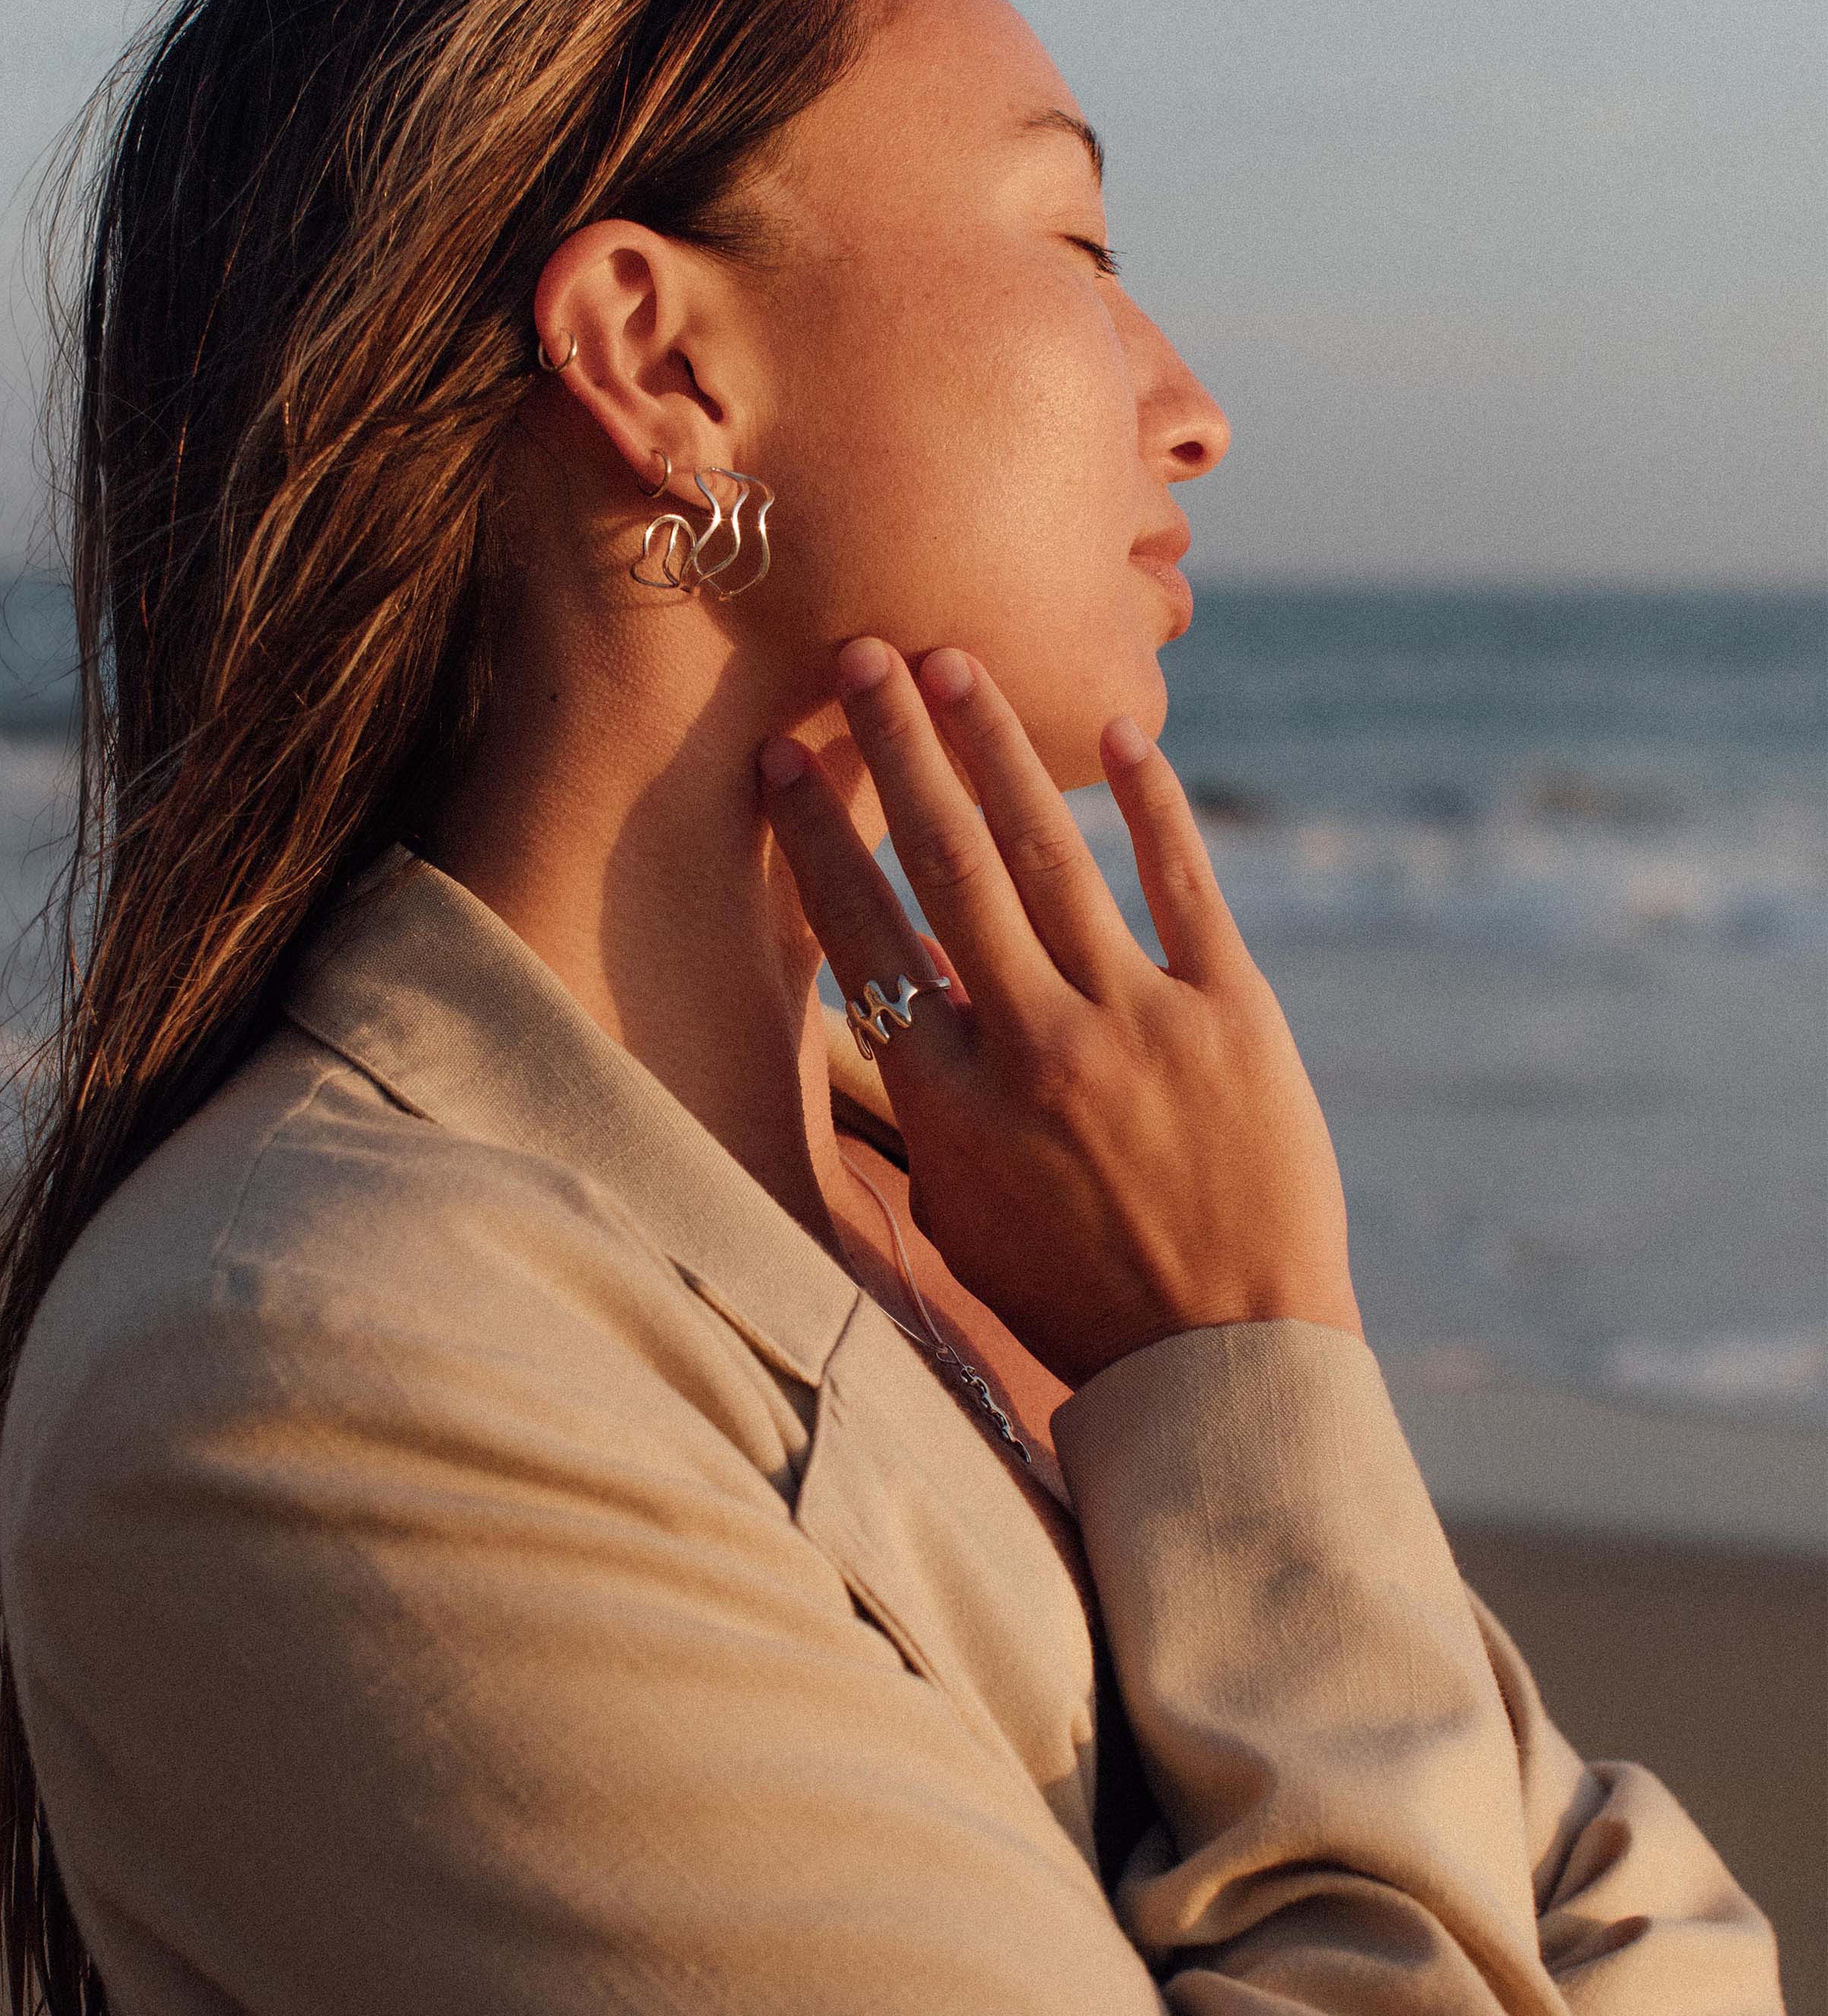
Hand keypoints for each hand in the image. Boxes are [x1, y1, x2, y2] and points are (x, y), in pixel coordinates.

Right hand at [759, 642, 1360, 1388]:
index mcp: (954, 1104)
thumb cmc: (1076, 1300)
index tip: (783, 758)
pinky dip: (1150, 804)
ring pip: (1049, 853)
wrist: (1225, 1360)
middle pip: (947, 865)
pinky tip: (1119, 737)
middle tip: (863, 655)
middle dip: (896, 750)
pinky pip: (1184, 884)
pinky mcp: (1232, 1016)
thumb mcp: (961, 1219)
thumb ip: (919, 1111)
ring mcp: (1138, 1023)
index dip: (816, 837)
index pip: (864, 937)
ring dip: (993, 747)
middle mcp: (1034, 1047)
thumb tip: (893, 998)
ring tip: (953, 666)